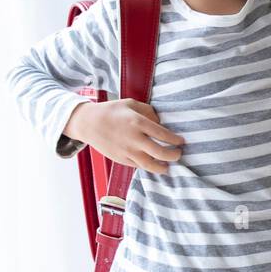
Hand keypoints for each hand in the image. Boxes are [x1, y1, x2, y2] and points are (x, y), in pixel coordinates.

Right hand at [64, 99, 184, 173]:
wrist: (88, 123)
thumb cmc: (111, 111)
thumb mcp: (131, 104)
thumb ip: (148, 112)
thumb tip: (161, 123)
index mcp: (138, 122)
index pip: (163, 134)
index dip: (175, 140)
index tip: (182, 141)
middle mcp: (134, 139)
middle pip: (160, 152)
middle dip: (174, 155)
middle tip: (179, 154)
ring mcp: (127, 151)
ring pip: (150, 165)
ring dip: (163, 167)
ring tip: (168, 165)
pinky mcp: (121, 159)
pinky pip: (139, 166)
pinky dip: (149, 167)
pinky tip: (155, 165)